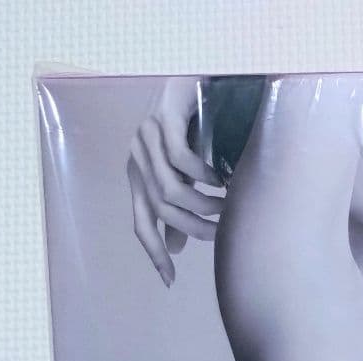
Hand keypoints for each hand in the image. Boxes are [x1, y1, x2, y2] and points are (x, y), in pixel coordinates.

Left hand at [127, 77, 225, 285]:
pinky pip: (181, 159)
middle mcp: (137, 158)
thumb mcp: (184, 173)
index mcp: (138, 176)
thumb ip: (177, 206)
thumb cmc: (193, 128)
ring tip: (225, 206)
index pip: (140, 223)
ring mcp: (146, 137)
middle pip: (161, 210)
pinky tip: (221, 178)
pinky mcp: (163, 118)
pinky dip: (204, 175)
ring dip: (201, 204)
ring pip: (170, 189)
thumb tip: (174, 247)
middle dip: (193, 228)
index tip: (170, 280)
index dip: (153, 253)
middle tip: (220, 234)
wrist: (198, 77)